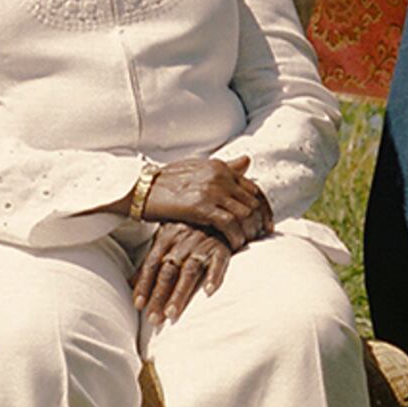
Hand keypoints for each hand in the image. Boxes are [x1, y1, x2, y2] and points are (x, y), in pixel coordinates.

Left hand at [133, 222, 233, 324]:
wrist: (217, 215)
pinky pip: (218, 263)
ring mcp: (202, 244)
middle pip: (168, 271)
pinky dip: (214, 277)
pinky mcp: (221, 248)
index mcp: (165, 237)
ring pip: (188, 271)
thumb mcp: (167, 239)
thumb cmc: (189, 231)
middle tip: (154, 318)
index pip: (151, 264)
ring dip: (179, 293)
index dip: (144, 285)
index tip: (138, 305)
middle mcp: (182, 240)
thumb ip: (151, 262)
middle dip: (159, 295)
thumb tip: (130, 283)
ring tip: (172, 313)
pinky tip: (209, 292)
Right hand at [139, 152, 271, 248]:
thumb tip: (247, 160)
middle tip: (259, 238)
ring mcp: (211, 190)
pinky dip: (236, 237)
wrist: (141, 188)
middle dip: (260, 223)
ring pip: (245, 214)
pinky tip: (234, 246)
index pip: (255, 189)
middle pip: (254, 203)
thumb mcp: (198, 168)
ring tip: (246, 244)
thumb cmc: (167, 181)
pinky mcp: (201, 206)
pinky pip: (229, 224)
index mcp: (220, 167)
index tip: (266, 225)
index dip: (265, 209)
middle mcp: (220, 176)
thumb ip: (224, 167)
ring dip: (250, 232)